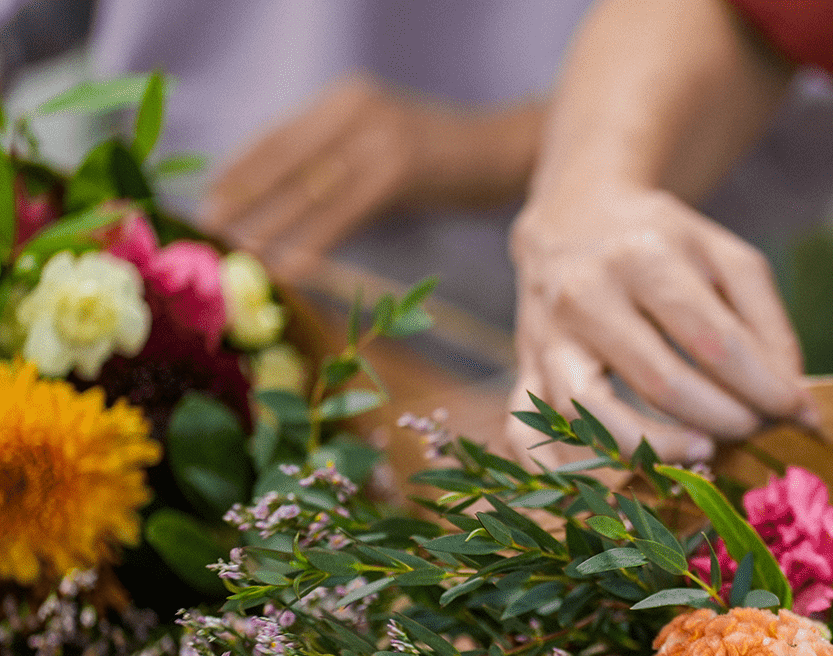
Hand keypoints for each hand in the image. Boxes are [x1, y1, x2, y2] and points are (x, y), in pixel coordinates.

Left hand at [202, 74, 537, 280]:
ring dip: (271, 223)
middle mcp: (356, 109)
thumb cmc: (447, 163)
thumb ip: (341, 162)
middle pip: (285, 158)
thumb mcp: (384, 149)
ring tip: (243, 252)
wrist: (509, 154)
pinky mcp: (400, 168)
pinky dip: (314, 240)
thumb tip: (285, 202)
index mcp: (345, 100)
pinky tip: (294, 263)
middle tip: (209, 229)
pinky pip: (345, 210)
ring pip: (310, 187)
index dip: (240, 170)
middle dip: (244, 197)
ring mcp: (379, 136)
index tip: (209, 200)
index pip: (277, 136)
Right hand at [506, 187, 809, 464]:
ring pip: (592, 416)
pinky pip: (533, 436)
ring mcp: (544, 337)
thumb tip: (796, 403)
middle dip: (724, 420)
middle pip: (663, 383)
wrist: (573, 216)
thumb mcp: (726, 259)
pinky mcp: (523, 370)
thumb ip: (769, 326)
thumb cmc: (663, 244)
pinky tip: (625, 480)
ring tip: (704, 453)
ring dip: (659, 451)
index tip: (797, 413)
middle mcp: (585, 295)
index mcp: (644, 258)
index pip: (714, 341)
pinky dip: (574, 469)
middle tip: (756, 430)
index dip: (763, 388)